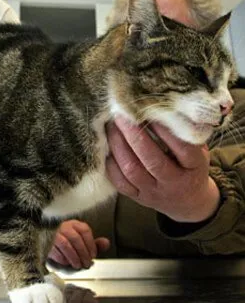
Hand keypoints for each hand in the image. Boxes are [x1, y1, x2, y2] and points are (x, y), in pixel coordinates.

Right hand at [48, 220, 109, 269]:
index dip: (91, 244)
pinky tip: (67, 263)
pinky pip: (55, 251)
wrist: (50, 245)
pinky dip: (63, 259)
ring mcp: (54, 234)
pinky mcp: (46, 244)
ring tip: (78, 265)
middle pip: (75, 238)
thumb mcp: (84, 244)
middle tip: (87, 263)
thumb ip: (95, 244)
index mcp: (74, 224)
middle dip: (83, 253)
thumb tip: (106, 243)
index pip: (84, 230)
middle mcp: (64, 227)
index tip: (93, 255)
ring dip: (74, 257)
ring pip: (65, 244)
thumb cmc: (70, 245)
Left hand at [106, 117, 220, 222]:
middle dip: (134, 134)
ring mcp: (154, 192)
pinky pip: (120, 182)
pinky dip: (110, 163)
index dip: (166, 130)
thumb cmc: (189, 166)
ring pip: (132, 170)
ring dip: (118, 146)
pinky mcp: (137, 197)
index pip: (183, 149)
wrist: (186, 201)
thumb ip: (186, 132)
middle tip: (122, 113)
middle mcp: (174, 182)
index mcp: (194, 168)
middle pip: (152, 160)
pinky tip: (106, 146)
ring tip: (111, 126)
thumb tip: (169, 104)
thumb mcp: (198, 150)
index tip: (150, 111)